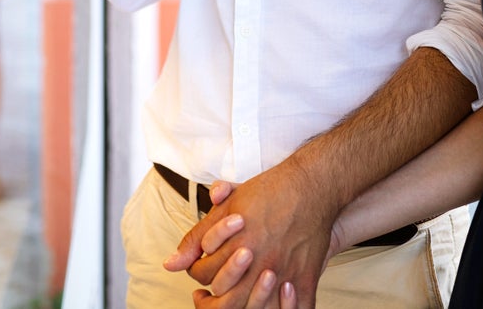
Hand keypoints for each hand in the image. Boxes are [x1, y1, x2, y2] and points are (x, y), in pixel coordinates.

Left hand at [161, 166, 336, 308]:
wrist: (311, 186)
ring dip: (244, 306)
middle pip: (226, 294)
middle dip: (214, 294)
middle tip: (209, 293)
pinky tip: (274, 306)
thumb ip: (197, 236)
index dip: (196, 270)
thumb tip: (170, 263)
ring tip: (237, 298)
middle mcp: (258, 260)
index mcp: (236, 242)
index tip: (201, 269)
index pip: (203, 272)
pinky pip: (299, 308)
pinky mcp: (305, 276)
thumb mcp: (228, 205)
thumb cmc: (270, 191)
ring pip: (256, 306)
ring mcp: (282, 271)